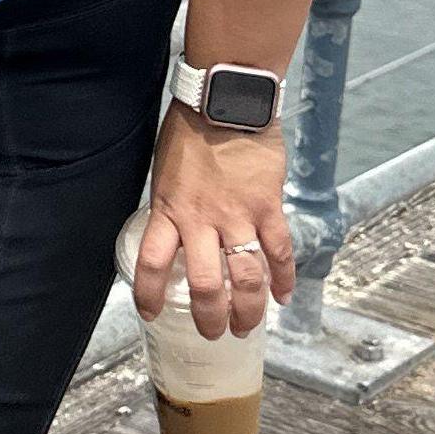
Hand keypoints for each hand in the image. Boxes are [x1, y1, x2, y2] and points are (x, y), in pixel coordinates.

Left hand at [130, 102, 295, 338]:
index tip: (150, 313)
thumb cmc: (189, 132)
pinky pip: (280, 252)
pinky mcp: (268, 207)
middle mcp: (202, 221)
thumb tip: (173, 233)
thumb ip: (172, 206)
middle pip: (206, 285)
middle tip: (213, 333)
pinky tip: (283, 297)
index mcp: (169, 210)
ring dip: (249, 310)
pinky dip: (284, 279)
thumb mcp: (165, 172)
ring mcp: (239, 216)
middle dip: (210, 318)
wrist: (226, 101)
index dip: (149, 295)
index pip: (152, 263)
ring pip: (247, 278)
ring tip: (248, 326)